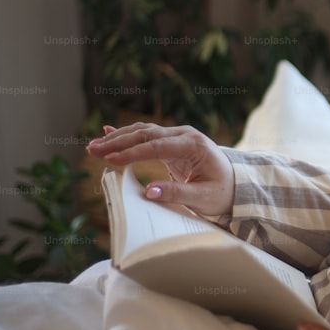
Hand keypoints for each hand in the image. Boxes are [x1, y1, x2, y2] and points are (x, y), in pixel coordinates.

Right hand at [86, 122, 234, 216]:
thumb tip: (148, 192)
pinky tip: (108, 132)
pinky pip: (146, 136)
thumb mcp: (204, 198)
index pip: (157, 146)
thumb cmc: (222, 192)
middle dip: (118, 142)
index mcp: (195, 146)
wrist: (236, 184)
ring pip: (144, 131)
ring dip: (118, 138)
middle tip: (93, 150)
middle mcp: (185, 135)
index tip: (111, 160)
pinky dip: (127, 135)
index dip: (132, 153)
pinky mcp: (172, 143)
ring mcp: (178, 136)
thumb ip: (178, 193)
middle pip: (146, 134)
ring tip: (94, 146)